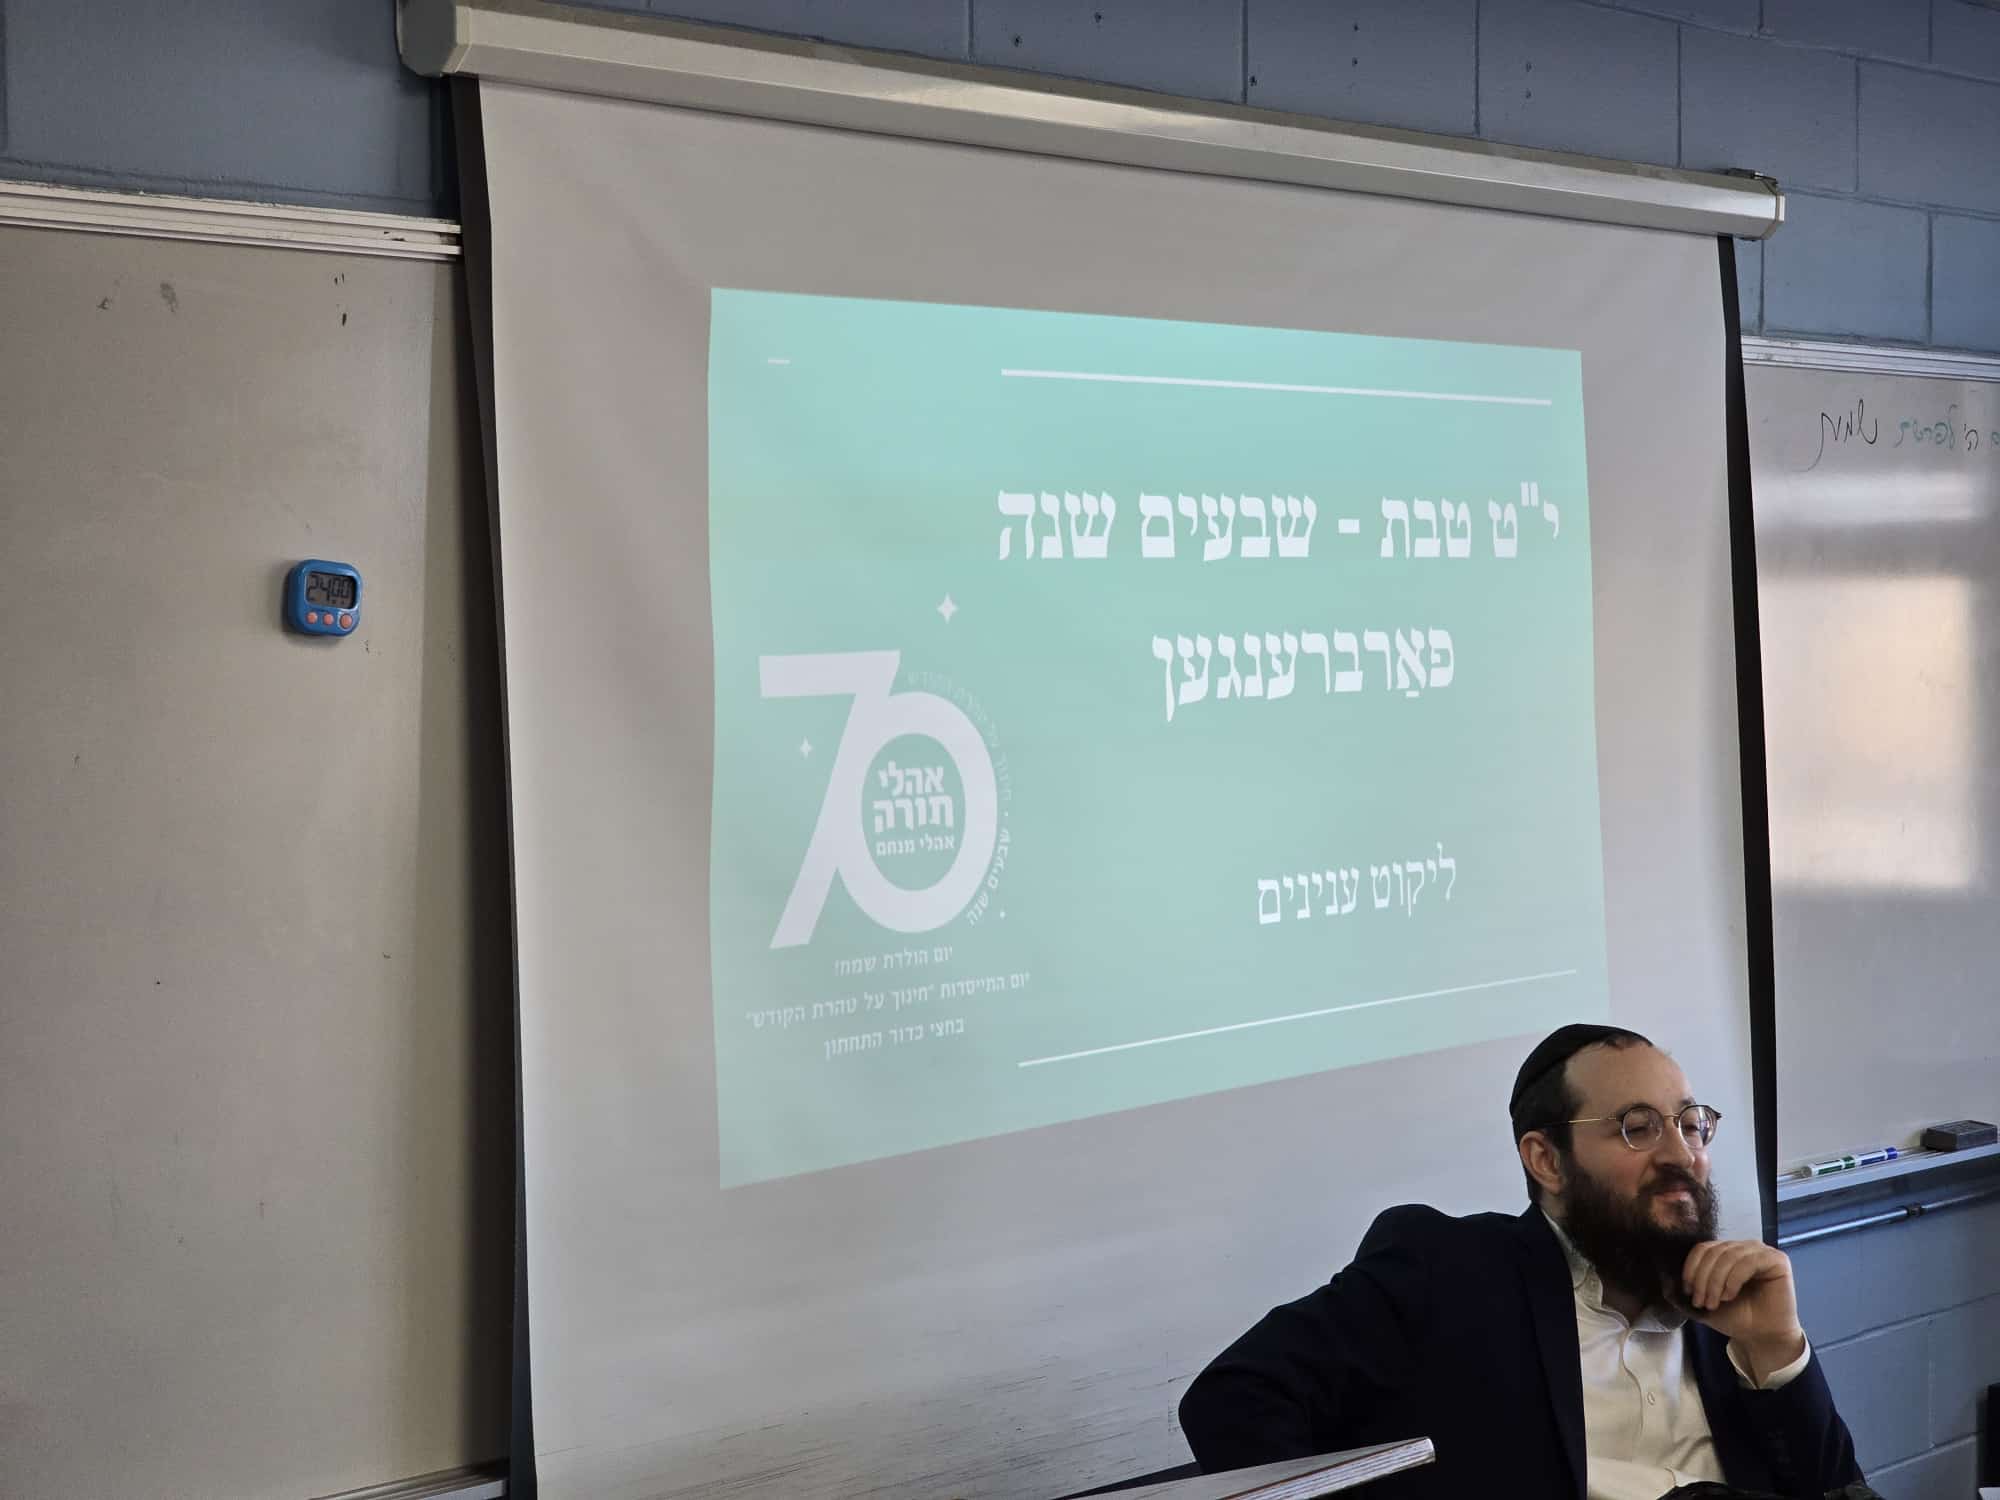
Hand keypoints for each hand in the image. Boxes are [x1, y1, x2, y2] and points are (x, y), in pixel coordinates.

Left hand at [1680, 1240, 1805, 1381]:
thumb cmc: (1735, 1318)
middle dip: (1702, 1278)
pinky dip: (1733, 1279)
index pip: (1702, 1248)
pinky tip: (1729, 1296)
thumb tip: (1664, 1281)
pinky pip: (1748, 1261)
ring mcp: (1761, 1252)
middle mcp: (1744, 1248)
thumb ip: (1685, 1290)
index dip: (1691, 1268)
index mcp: (1726, 1252)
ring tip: (1714, 1302)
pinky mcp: (1777, 1260)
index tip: (1687, 1291)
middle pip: (1714, 1251)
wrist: (1761, 1337)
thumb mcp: (1703, 1303)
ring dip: (1715, 1281)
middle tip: (1701, 1302)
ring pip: (1728, 1255)